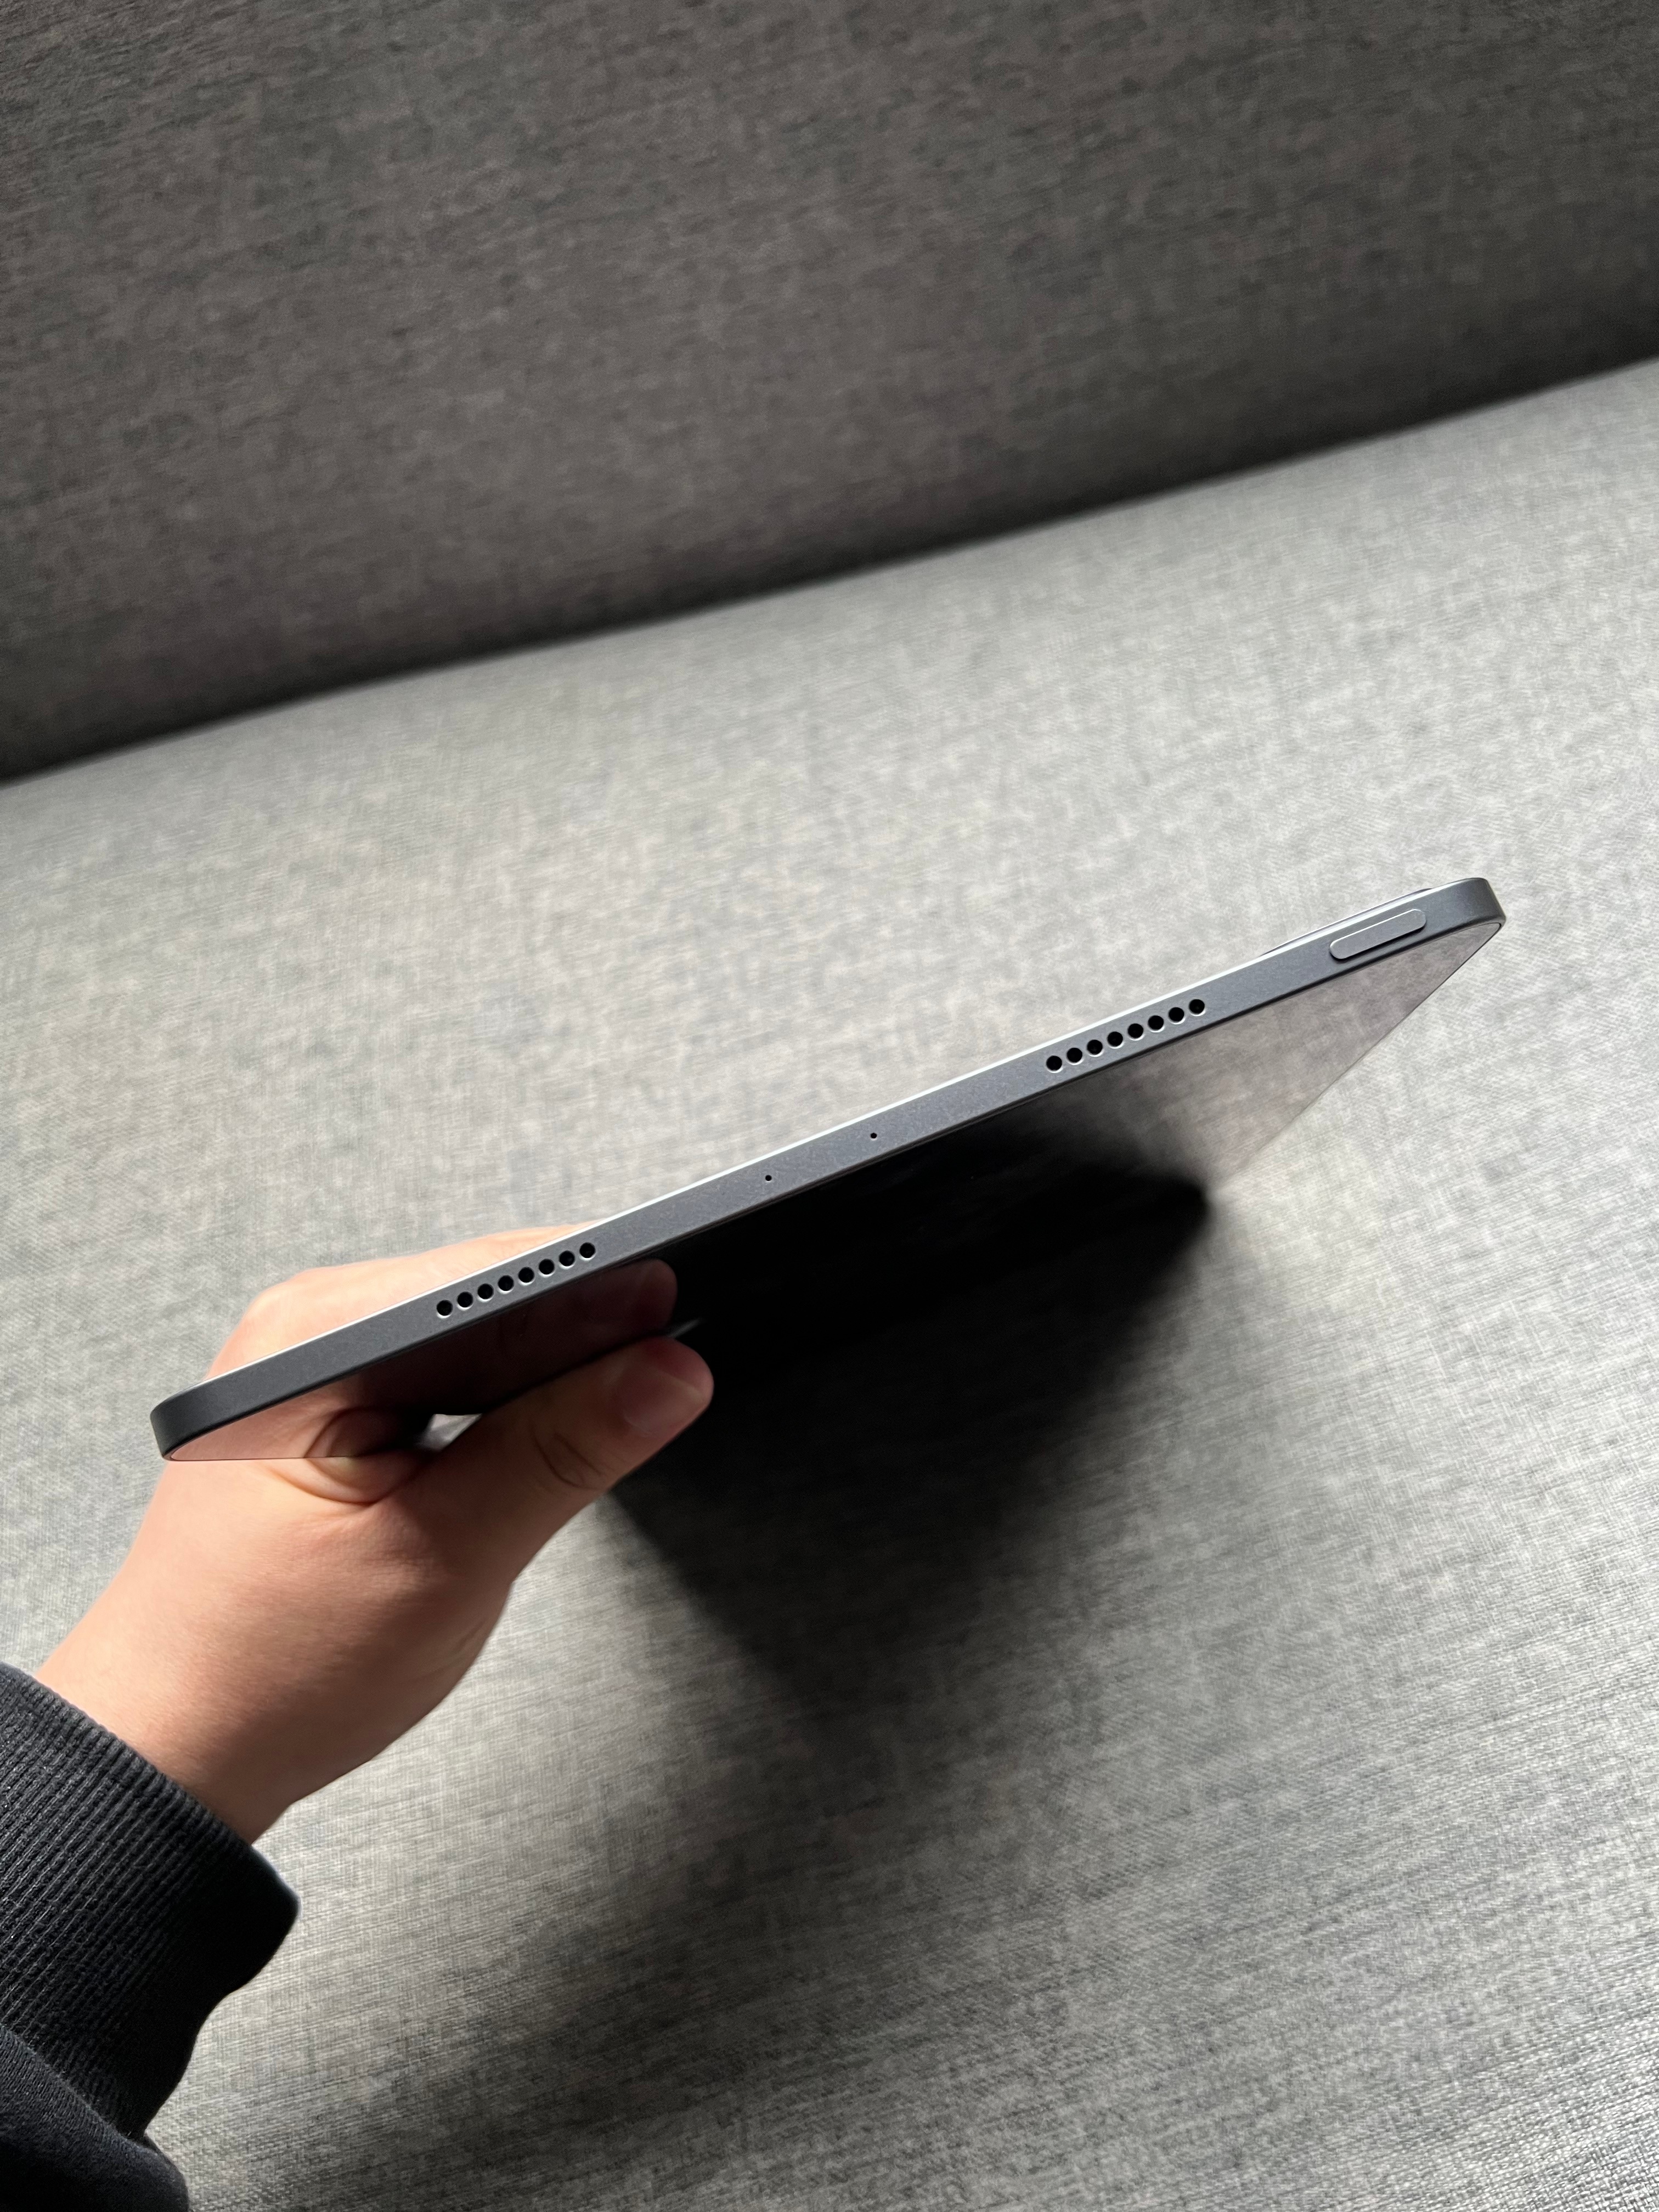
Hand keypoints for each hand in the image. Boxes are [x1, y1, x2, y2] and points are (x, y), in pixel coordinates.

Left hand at [37, 1231, 711, 1841]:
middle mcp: (310, 1328)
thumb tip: (668, 1371)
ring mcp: (322, 1363)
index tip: (691, 1308)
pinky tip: (554, 1429)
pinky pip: (453, 1367)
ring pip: (482, 1329)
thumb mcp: (444, 1562)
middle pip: (495, 1290)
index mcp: (316, 1342)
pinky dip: (513, 1394)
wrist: (175, 1752)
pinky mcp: (339, 1402)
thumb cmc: (274, 1670)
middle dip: (592, 1324)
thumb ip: (561, 1452)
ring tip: (629, 1401)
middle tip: (678, 1369)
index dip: (607, 1287)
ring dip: (555, 1364)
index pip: (498, 1275)